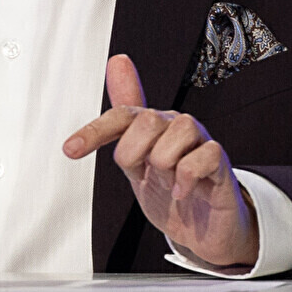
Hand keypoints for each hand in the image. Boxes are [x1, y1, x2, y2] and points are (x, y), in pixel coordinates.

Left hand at [63, 54, 258, 271]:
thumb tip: (118, 62)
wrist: (202, 228)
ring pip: (176, 134)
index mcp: (154, 126)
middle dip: (135, 154)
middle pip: (147, 120)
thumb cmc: (171, 191)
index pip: (122, 114)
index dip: (95, 130)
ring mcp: (201, 142)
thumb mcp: (135, 161)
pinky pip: (202, 157)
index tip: (72, 149)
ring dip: (166, 168)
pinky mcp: (220, 162)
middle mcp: (177, 127)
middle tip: (143, 173)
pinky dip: (186, 181)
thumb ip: (121, 122)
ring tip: (169, 182)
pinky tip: (183, 191)